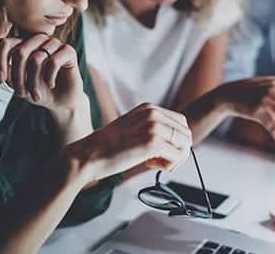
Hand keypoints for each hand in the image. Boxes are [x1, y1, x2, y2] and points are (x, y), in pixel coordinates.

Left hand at [0, 34, 83, 114]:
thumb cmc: (38, 91)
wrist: (60, 103)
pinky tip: (51, 85)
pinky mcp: (69, 51)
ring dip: (32, 81)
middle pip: (20, 51)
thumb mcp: (15, 82)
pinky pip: (53, 61)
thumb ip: (1, 68)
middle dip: (17, 76)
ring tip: (34, 95)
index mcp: (24, 44)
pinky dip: (49, 77)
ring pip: (36, 58)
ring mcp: (54, 44)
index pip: (5, 43)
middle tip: (20, 94)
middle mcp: (38, 40)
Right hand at [66, 103, 191, 182]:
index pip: (181, 123)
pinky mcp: (152, 142)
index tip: (163, 153)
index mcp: (148, 108)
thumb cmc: (108, 148)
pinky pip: (177, 156)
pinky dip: (168, 165)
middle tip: (161, 161)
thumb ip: (152, 130)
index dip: (176, 141)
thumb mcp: (133, 129)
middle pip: (186, 133)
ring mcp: (153, 126)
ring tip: (154, 163)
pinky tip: (150, 165)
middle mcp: (153, 113)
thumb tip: (177, 143)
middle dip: (179, 151)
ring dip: (174, 159)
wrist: (88, 155)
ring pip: (185, 145)